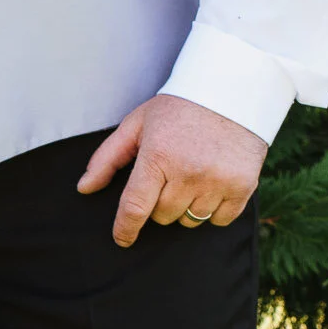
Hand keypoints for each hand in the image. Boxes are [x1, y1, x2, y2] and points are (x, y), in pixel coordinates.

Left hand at [76, 93, 267, 247]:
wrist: (234, 89)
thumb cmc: (179, 107)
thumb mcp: (137, 124)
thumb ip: (108, 158)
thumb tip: (84, 188)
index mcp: (158, 157)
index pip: (135, 208)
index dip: (125, 229)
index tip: (122, 239)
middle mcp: (188, 173)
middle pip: (162, 216)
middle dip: (159, 204)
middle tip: (169, 178)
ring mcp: (218, 181)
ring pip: (190, 220)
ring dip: (186, 208)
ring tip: (192, 178)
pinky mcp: (243, 185)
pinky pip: (220, 220)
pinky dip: (213, 211)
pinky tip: (212, 187)